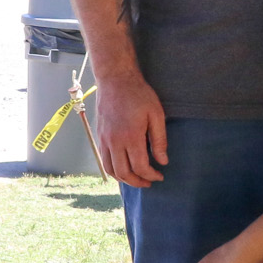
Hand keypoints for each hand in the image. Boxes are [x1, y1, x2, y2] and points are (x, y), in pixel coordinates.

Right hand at [95, 70, 168, 187]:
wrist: (115, 79)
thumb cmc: (139, 94)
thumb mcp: (156, 114)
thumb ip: (159, 140)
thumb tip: (163, 161)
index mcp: (131, 137)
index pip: (140, 167)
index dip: (151, 175)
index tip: (160, 175)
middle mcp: (115, 141)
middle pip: (124, 173)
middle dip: (138, 182)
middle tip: (149, 182)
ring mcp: (104, 139)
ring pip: (111, 169)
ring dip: (124, 179)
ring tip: (136, 179)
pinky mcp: (99, 136)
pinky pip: (104, 159)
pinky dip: (113, 169)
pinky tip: (123, 169)